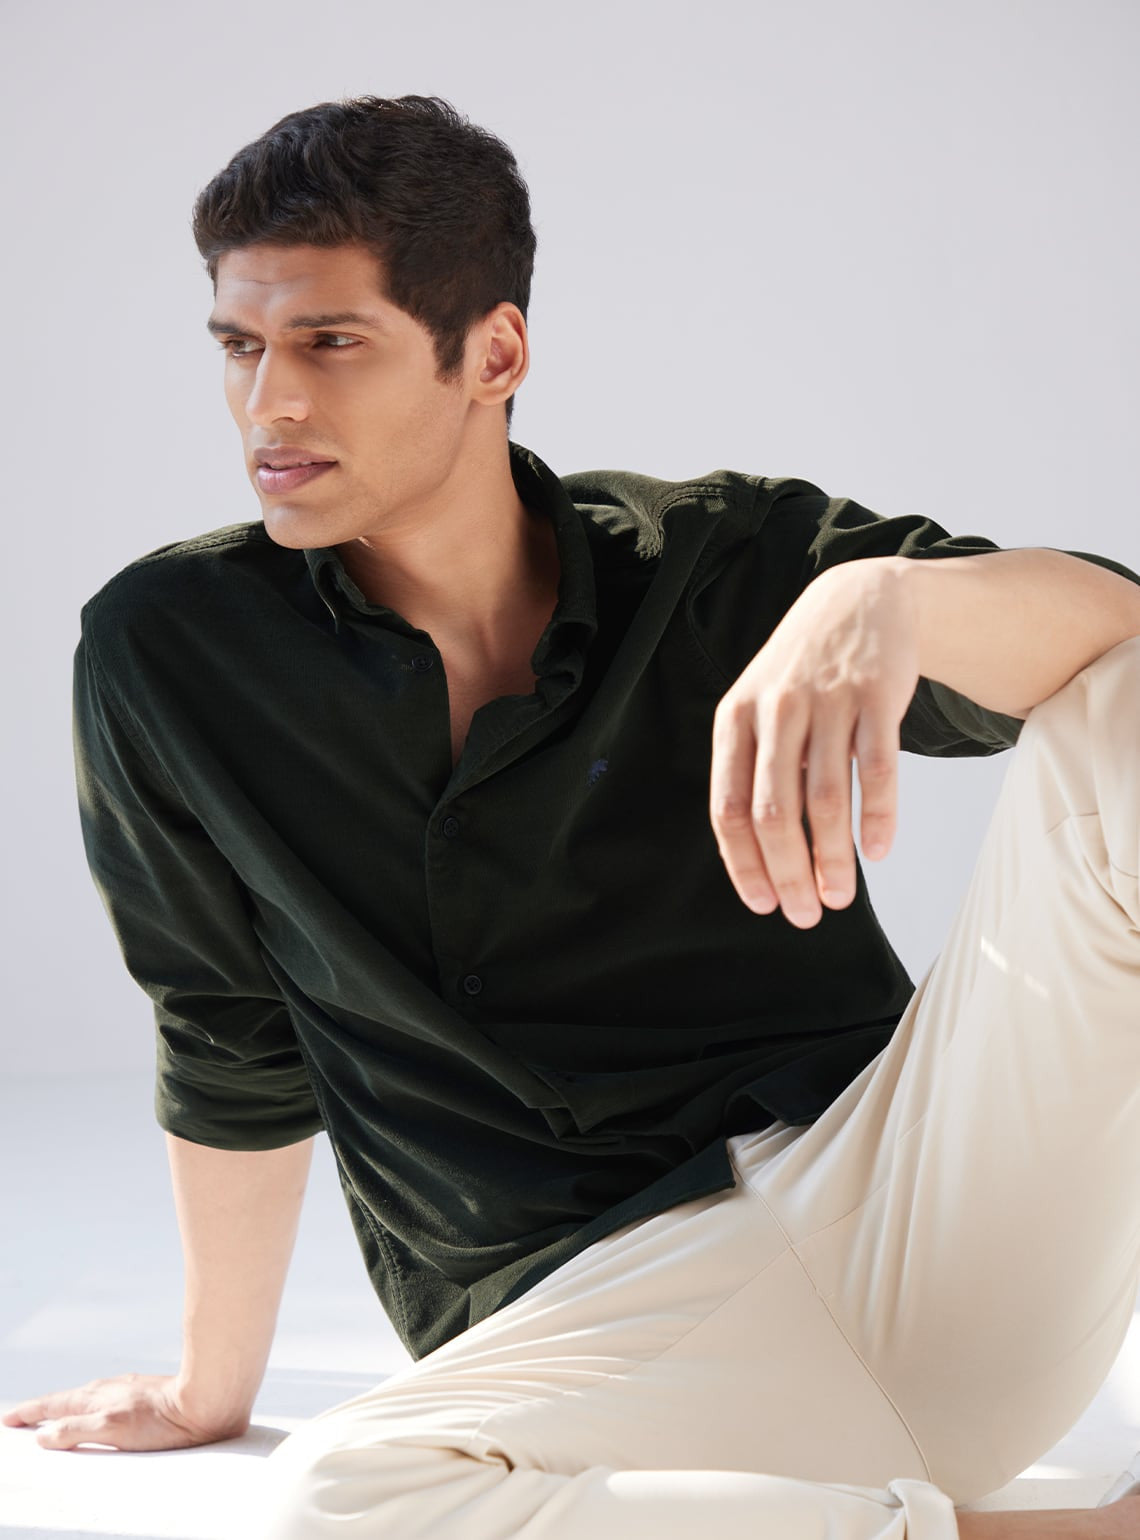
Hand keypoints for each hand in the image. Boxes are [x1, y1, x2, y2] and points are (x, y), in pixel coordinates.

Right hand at [1, 1371, 248, 1450]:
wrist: (207, 1402)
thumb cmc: (163, 1420)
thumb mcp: (112, 1429)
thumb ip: (76, 1431)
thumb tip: (44, 1436)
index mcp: (96, 1398)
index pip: (54, 1406)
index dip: (30, 1413)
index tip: (9, 1418)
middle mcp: (110, 1390)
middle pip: (68, 1400)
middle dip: (44, 1409)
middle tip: (24, 1417)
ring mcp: (129, 1390)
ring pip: (90, 1398)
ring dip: (69, 1407)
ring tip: (57, 1415)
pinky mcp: (148, 1395)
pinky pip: (111, 1401)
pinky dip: (95, 1408)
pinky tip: (104, 1412)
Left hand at [709, 556, 918, 926]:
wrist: (859, 600)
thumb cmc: (803, 674)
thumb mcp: (761, 708)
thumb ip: (757, 771)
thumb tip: (762, 857)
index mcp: (736, 719)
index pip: (729, 807)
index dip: (744, 864)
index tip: (762, 905)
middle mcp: (776, 709)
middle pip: (774, 812)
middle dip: (788, 873)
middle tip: (806, 915)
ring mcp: (826, 701)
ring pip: (825, 798)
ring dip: (833, 858)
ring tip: (841, 896)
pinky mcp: (876, 695)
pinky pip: (877, 769)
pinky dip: (878, 817)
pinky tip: (878, 850)